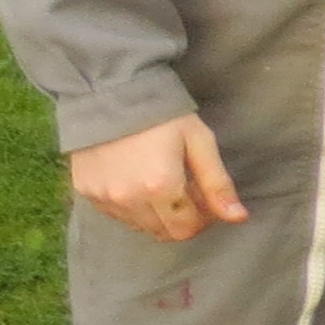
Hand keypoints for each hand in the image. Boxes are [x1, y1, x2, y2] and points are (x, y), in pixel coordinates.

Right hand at [70, 114, 245, 243]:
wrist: (111, 92)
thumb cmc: (163, 116)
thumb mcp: (200, 143)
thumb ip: (218, 184)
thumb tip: (239, 217)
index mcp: (161, 188)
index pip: (186, 229)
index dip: (202, 220)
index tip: (206, 201)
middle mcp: (129, 199)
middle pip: (164, 233)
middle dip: (181, 219)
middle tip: (187, 192)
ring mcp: (104, 198)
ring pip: (140, 227)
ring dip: (157, 216)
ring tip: (162, 184)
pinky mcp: (86, 193)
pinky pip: (116, 215)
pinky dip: (131, 208)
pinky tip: (136, 181)